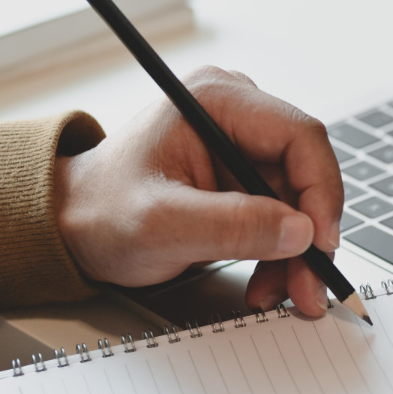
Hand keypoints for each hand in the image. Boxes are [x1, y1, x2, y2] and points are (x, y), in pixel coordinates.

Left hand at [55, 66, 342, 316]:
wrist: (71, 225)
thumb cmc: (99, 211)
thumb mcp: (162, 224)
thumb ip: (232, 226)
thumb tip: (300, 232)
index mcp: (217, 101)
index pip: (300, 136)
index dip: (321, 191)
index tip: (319, 243)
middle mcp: (237, 116)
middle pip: (306, 175)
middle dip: (310, 236)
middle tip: (310, 287)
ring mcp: (243, 148)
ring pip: (300, 204)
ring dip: (295, 255)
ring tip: (277, 293)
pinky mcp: (244, 180)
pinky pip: (283, 219)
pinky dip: (280, 255)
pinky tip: (265, 282)